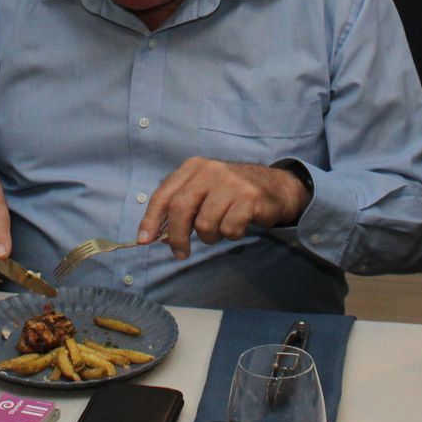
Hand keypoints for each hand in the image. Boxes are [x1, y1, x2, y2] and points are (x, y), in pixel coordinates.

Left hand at [138, 158, 307, 260]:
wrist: (276, 186)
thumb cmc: (232, 192)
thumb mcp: (204, 190)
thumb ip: (182, 206)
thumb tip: (156, 234)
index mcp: (193, 167)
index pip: (164, 194)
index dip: (151, 219)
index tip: (144, 240)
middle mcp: (210, 171)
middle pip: (180, 208)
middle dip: (176, 236)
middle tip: (180, 253)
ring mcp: (230, 183)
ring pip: (205, 224)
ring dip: (210, 237)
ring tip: (221, 229)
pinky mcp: (249, 198)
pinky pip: (229, 229)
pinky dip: (231, 235)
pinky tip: (238, 226)